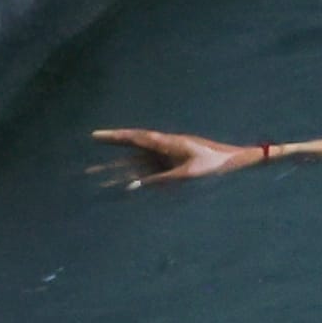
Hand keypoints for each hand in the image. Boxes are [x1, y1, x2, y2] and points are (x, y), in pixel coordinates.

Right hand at [91, 126, 266, 187]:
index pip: (134, 138)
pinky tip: (124, 186)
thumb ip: (159, 180)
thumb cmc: (213, 165)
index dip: (113, 137)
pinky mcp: (173, 165)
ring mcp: (167, 156)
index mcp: (167, 143)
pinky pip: (150, 172)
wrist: (233, 161)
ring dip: (119, 171)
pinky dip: (136, 178)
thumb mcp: (186, 174)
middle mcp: (164, 147)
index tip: (93, 136)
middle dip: (110, 156)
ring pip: (137, 163)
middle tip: (88, 163)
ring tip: (98, 179)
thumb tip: (133, 185)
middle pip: (131, 150)